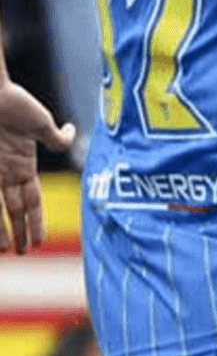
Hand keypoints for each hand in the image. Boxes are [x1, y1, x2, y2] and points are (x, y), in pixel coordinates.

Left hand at [0, 81, 73, 255]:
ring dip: (3, 232)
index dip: (36, 222)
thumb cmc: (13, 103)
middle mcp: (5, 174)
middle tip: (21, 253)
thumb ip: (56, 137)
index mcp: (22, 165)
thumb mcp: (40, 123)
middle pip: (15, 211)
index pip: (32, 201)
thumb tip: (71, 133)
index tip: (38, 240)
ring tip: (6, 252)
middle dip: (18, 233)